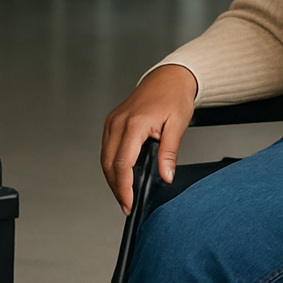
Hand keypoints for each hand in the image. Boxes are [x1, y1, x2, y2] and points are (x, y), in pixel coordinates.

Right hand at [101, 64, 197, 214]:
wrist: (168, 77)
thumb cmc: (174, 97)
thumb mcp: (178, 125)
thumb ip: (169, 153)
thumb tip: (166, 176)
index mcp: (134, 124)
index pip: (123, 163)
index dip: (124, 187)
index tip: (129, 203)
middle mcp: (118, 123)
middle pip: (109, 164)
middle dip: (116, 188)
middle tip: (127, 205)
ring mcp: (112, 122)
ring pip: (105, 158)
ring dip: (112, 178)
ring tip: (124, 196)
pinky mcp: (111, 122)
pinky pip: (107, 148)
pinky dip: (112, 165)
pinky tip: (121, 176)